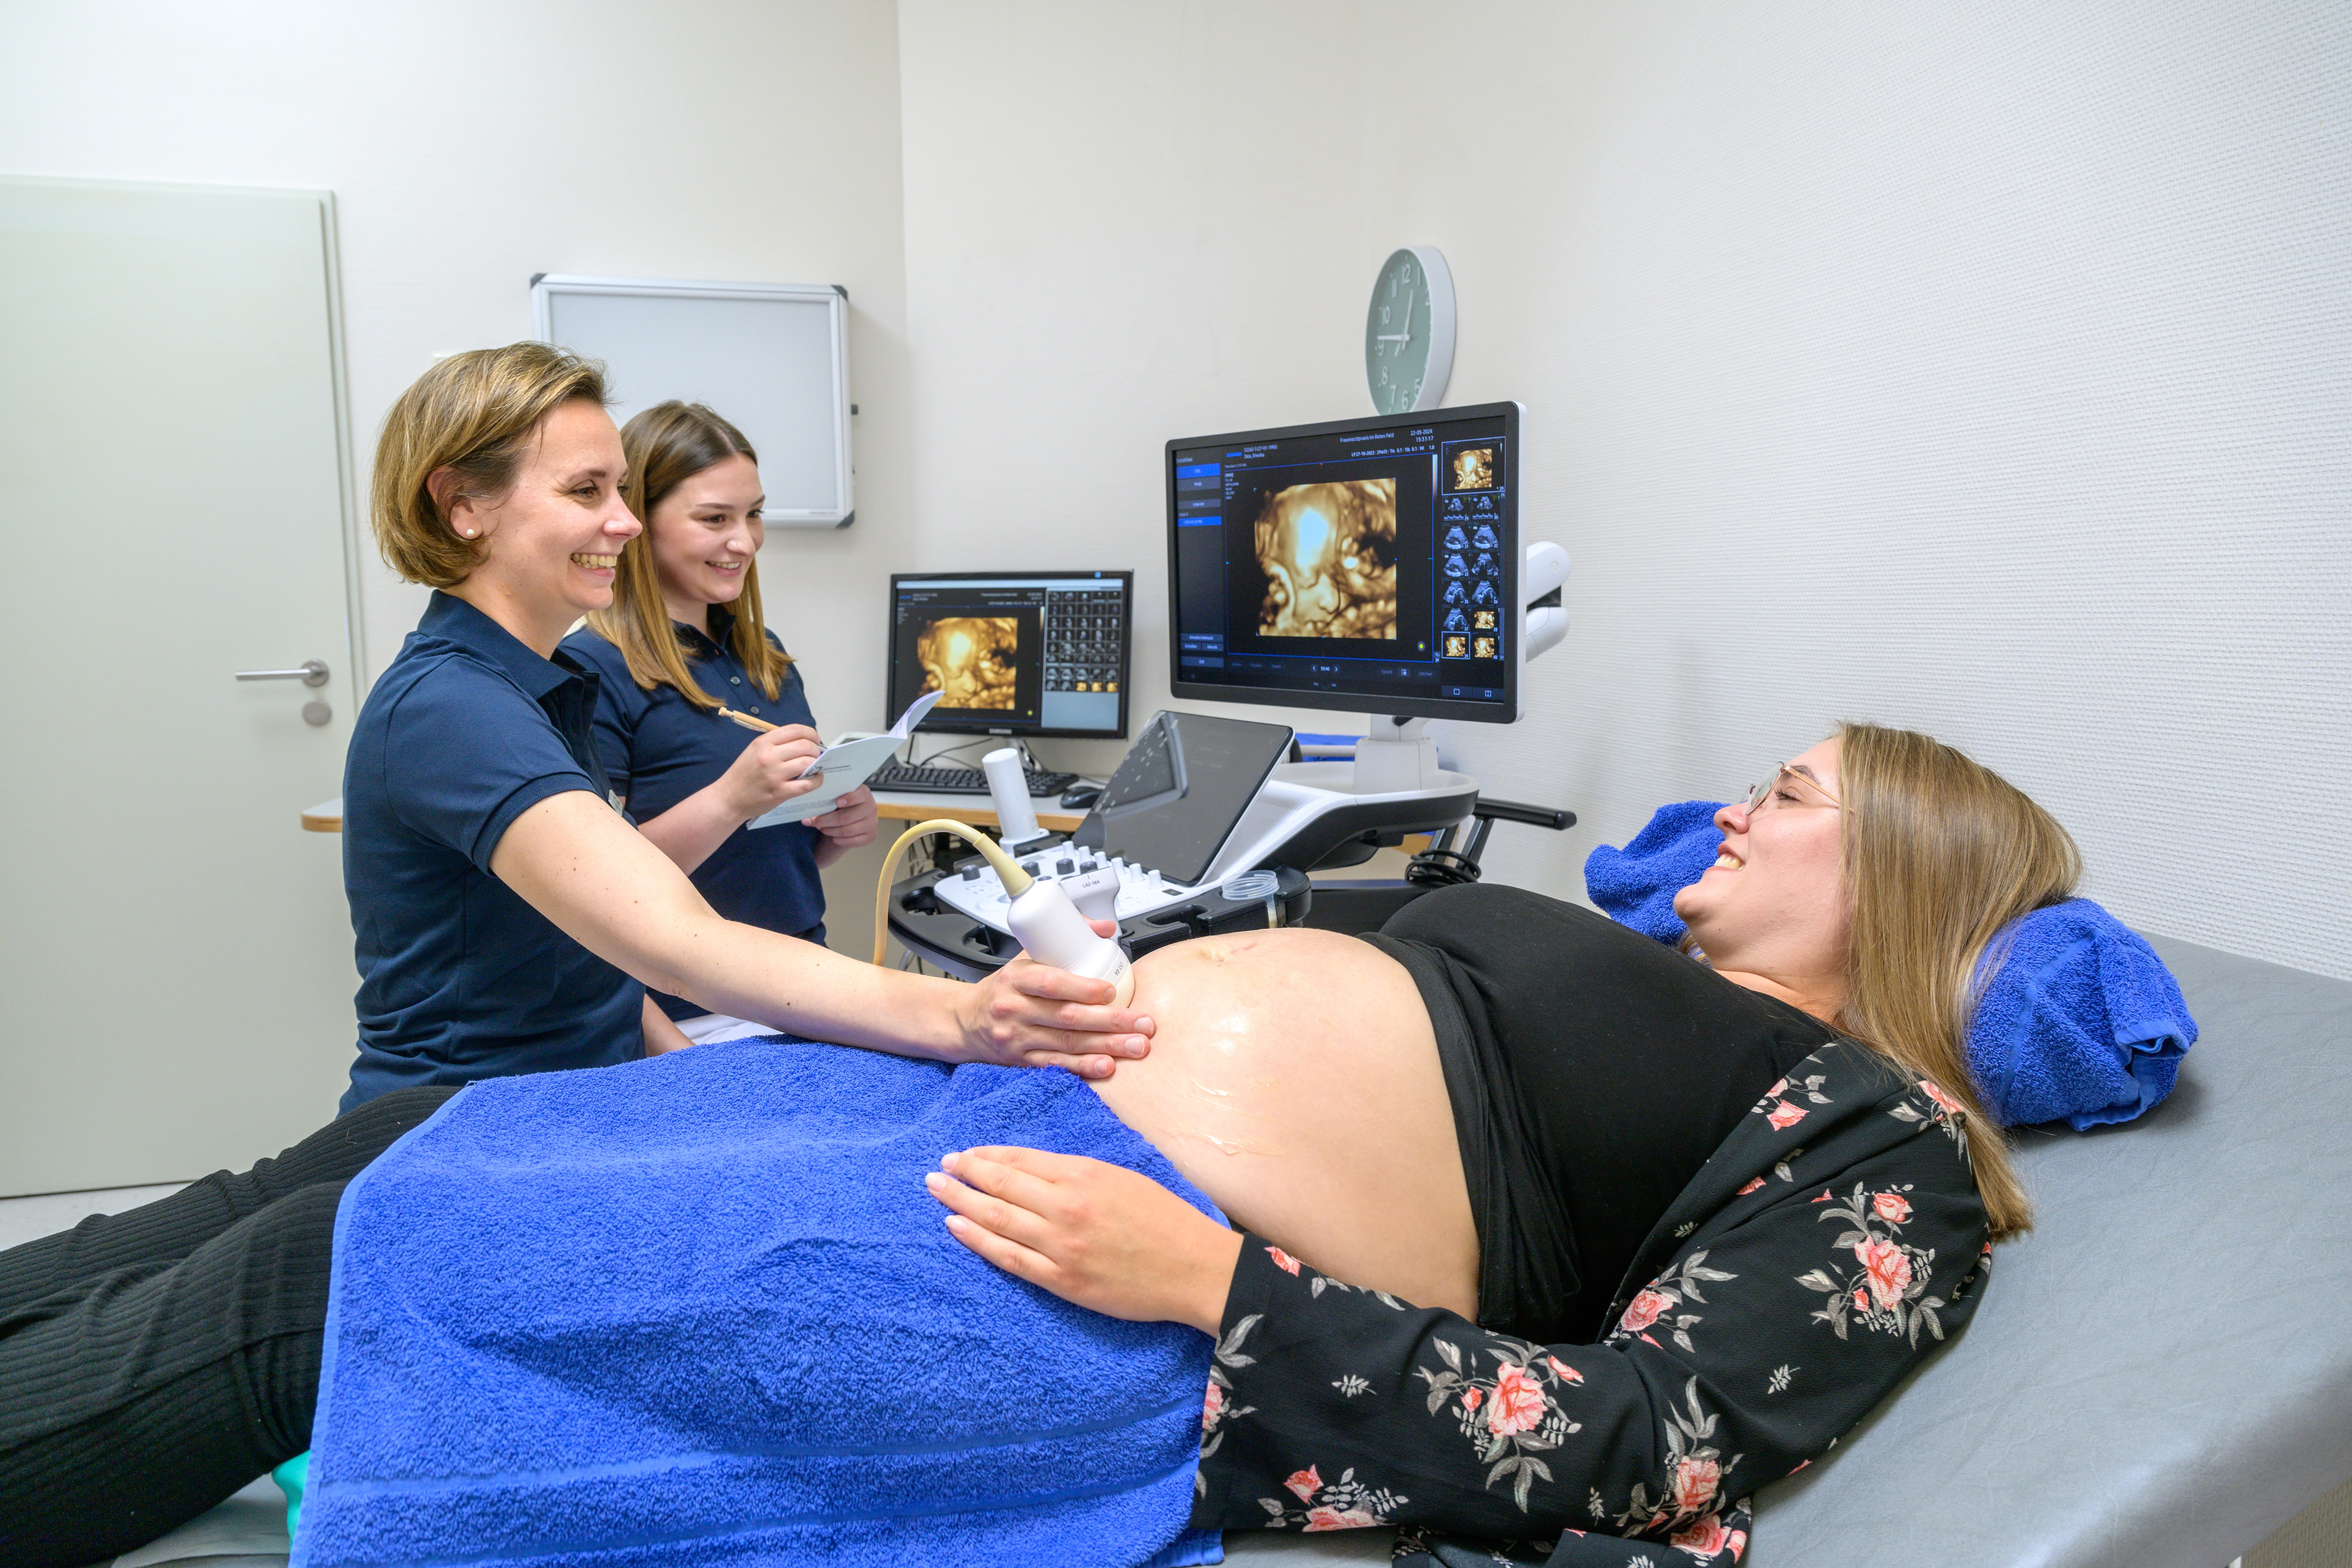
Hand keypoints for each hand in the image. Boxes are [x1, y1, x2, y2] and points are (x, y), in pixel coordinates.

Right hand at [718, 725, 824, 819]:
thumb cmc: (743, 773)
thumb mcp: (754, 750)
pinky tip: (816, 779)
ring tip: (814, 766)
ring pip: (807, 762)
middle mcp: (769, 756)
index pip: (794, 730)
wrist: (728, 798)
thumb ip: (775, 744)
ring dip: (816, 763)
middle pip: (804, 745)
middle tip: (815, 754)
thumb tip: (802, 741)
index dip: (810, 733)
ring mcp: (775, 774)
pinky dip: (817, 780)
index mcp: (763, 742)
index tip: (815, 739)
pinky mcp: (780, 792)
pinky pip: (807, 784)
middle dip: (815, 749)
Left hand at [806, 784, 878, 847]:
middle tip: (814, 821)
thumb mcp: (837, 798)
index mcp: (864, 793)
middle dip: (827, 820)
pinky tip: (833, 838)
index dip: (849, 799)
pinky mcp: (871, 836)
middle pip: (847, 817)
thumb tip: (809, 811)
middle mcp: (871, 807)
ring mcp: (872, 822)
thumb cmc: (841, 806)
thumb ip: (829, 799)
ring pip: (848, 830)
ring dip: (831, 831)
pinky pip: (853, 841)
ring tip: (821, 828)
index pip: (859, 795)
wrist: (850, 818)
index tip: (836, 802)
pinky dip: (840, 840)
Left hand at [924, 1146, 1241, 1332]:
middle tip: (938, 1169)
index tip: (964, 1154)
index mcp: (1084, 1175)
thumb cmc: (1165, 1219)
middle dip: (964, 1175)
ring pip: (997, 1219)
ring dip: (961, 1203)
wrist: (1194, 1268)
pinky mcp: (1063, 1280)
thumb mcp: (1122, 1178)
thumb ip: (1077, 1174)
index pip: (1021, 1160)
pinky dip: (979, 1241)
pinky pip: (1010, 1258)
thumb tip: (1035, 1170)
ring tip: (938, 1192)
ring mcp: (1061, 1246)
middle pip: (1001, 1185)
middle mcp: (1066, 1207)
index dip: (987, 1156)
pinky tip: (957, 1228)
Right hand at [953, 932, 1152, 1078]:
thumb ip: (1063, 942)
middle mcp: (1014, 1010)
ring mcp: (1016, 1039)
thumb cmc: (1003, 988)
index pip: (1050, 983)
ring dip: (1107, 1046)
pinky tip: (1106, 1067)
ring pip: (1067, 1044)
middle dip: (1111, 1021)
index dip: (1083, 988)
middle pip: (1067, 1017)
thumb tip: (1104, 928)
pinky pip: (1056, 1065)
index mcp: (1015, 979)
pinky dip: (1083, 1067)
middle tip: (1143, 1024)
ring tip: (1137, 1046)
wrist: (965, 1021)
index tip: (1112, 990)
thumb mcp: (1024, 957)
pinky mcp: (1020, 1062)